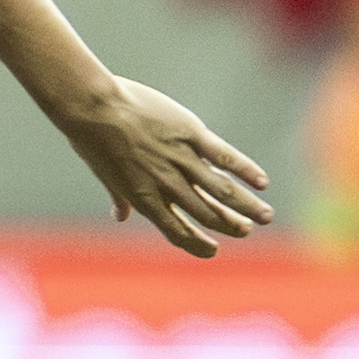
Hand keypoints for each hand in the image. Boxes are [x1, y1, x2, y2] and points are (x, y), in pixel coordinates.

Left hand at [56, 78, 274, 257]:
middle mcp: (166, 184)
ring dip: (246, 206)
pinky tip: (262, 182)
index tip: (213, 251)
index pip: (176, 232)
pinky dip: (246, 170)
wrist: (93, 107)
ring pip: (222, 190)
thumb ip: (118, 197)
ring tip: (265, 217)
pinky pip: (224, 156)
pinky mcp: (191, 135)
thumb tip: (120, 217)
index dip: (196, 245)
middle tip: (246, 231)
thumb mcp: (104, 173)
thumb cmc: (92, 138)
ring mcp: (180, 159)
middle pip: (206, 213)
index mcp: (144, 197)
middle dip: (229, 225)